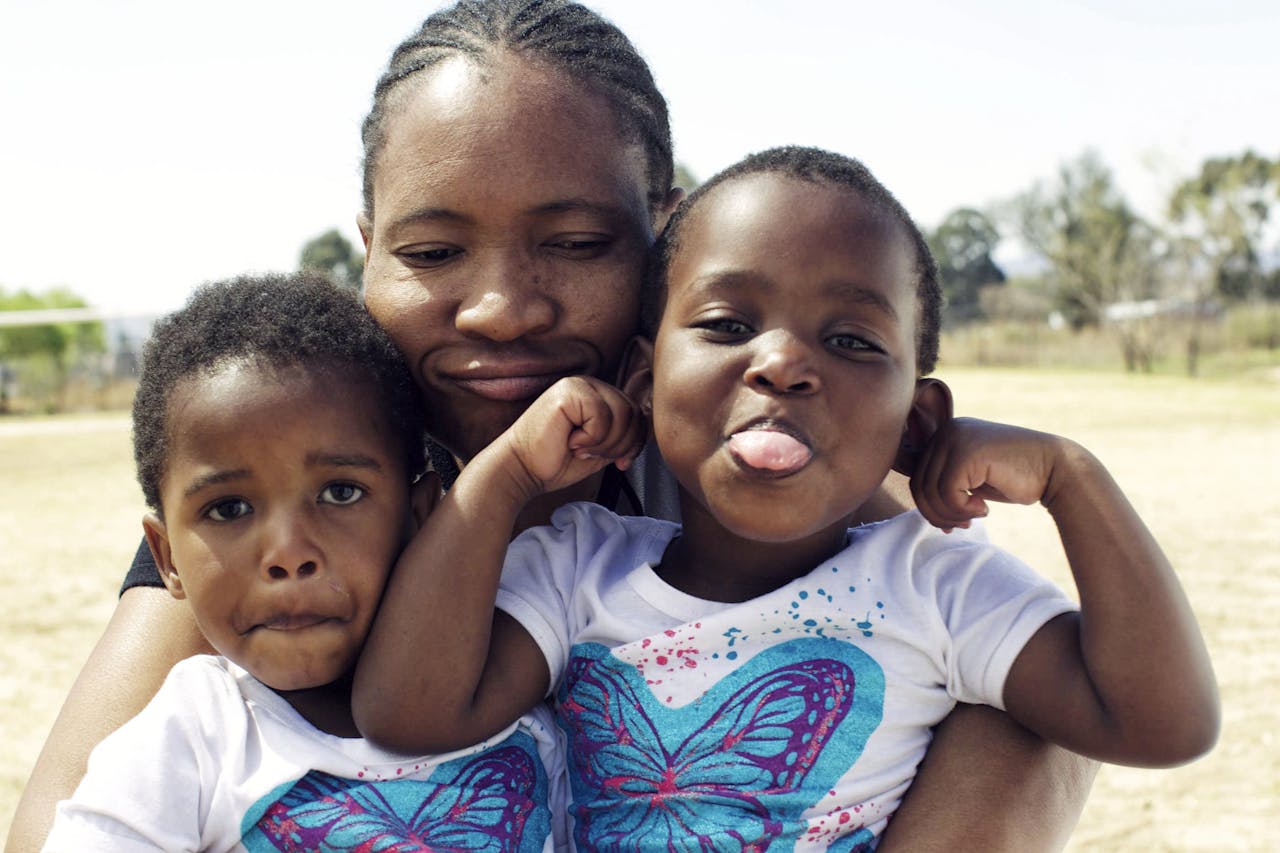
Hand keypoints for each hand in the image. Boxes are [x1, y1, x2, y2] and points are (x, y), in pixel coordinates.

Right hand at [505, 376, 645, 497]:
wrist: (523, 469)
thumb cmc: (556, 461)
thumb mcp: (601, 448)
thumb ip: (621, 436)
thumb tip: (644, 432)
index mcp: (598, 395)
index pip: (637, 413)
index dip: (635, 442)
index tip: (620, 462)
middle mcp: (589, 384)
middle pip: (633, 413)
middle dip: (619, 445)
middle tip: (592, 455)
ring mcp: (578, 385)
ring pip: (621, 414)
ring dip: (604, 443)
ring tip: (580, 449)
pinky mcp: (568, 392)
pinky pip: (601, 416)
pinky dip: (590, 438)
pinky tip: (570, 441)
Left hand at [909, 417, 1067, 530]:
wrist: (1056, 469)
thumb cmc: (1017, 478)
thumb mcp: (974, 479)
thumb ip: (947, 486)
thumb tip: (922, 508)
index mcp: (946, 435)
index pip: (919, 476)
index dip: (930, 506)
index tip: (953, 522)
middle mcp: (948, 431)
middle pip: (919, 484)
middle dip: (938, 513)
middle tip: (964, 524)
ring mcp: (955, 438)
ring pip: (930, 490)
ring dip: (950, 514)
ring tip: (974, 517)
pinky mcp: (966, 452)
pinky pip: (946, 491)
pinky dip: (961, 509)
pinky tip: (984, 509)